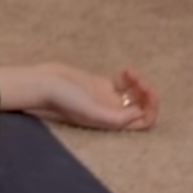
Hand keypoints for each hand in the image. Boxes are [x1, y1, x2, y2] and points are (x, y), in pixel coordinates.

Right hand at [29, 64, 157, 130]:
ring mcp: (106, 98)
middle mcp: (111, 112)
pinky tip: (124, 69)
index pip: (143, 122)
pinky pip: (123, 83)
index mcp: (111, 123)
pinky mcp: (100, 85)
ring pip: (135, 95)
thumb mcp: (90, 112)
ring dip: (139, 84)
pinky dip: (129, 76)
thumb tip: (139, 113)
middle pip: (142, 108)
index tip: (146, 92)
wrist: (42, 83)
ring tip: (130, 72)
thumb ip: (115, 118)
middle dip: (147, 95)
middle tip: (141, 82)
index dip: (151, 109)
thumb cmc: (62, 99)